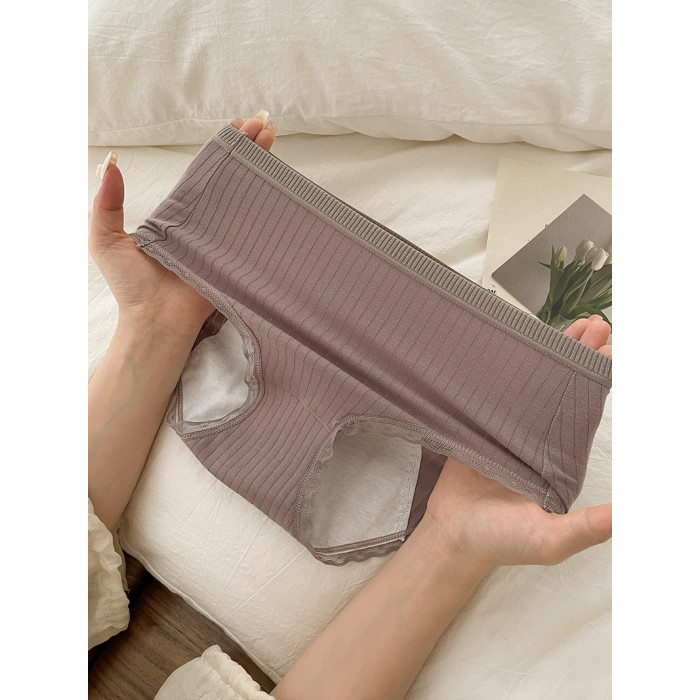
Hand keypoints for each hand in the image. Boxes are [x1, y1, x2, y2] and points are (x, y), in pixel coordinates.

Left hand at [88, 114, 277, 339]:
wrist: (155, 322)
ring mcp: (224, 240)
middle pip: (232, 178)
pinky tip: (281, 184)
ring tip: (274, 138)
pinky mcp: (237, 257)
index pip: (205, 173)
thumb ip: (107, 205)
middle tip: (265, 124)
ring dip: (263, 168)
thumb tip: (111, 164)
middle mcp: (205, 223)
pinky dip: (270, 207)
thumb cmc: (130, 286)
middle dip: (249, 150)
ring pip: (247, 197)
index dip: (222, 149)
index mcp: (178, 214)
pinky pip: (254, 229)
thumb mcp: (104, 240)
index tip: (238, 126)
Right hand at [423, 316, 611, 571]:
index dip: (599, 381)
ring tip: (572, 327)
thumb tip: (631, 515)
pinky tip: (519, 348)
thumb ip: (589, 527)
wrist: (451, 536)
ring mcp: (507, 431)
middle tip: (596, 327)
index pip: (585, 413)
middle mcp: (537, 442)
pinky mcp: (479, 425)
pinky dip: (508, 369)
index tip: (612, 351)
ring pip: (533, 385)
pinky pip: (495, 392)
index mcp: (559, 461)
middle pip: (564, 390)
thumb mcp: (550, 540)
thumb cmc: (501, 542)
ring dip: (551, 356)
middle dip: (582, 357)